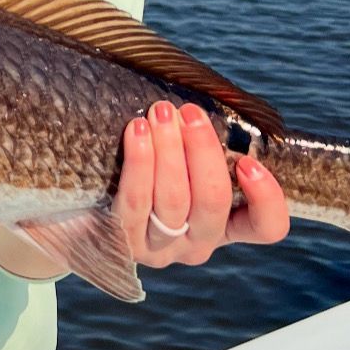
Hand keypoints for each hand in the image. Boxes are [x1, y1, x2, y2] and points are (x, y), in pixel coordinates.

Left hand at [115, 99, 288, 267]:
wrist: (83, 207)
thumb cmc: (147, 169)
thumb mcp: (183, 159)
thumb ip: (202, 142)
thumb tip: (209, 101)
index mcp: (226, 224)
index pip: (266, 226)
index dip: (266, 199)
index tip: (249, 161)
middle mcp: (198, 243)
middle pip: (212, 203)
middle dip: (204, 152)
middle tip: (191, 112)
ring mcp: (161, 248)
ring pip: (174, 201)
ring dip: (170, 151)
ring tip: (161, 113)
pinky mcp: (124, 244)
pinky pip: (135, 202)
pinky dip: (139, 163)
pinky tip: (137, 131)